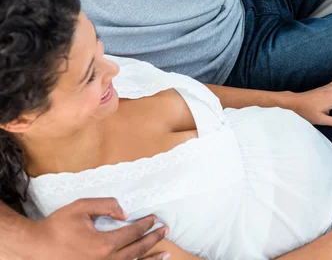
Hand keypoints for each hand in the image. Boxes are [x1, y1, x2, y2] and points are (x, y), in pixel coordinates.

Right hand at [24, 198, 168, 259]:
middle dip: (153, 240)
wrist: (36, 248)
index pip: (132, 232)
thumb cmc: (57, 226)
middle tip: (165, 231)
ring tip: (165, 255)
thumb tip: (125, 213)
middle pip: (137, 250)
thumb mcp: (81, 207)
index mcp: (104, 244)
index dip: (146, 224)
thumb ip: (106, 205)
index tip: (154, 218)